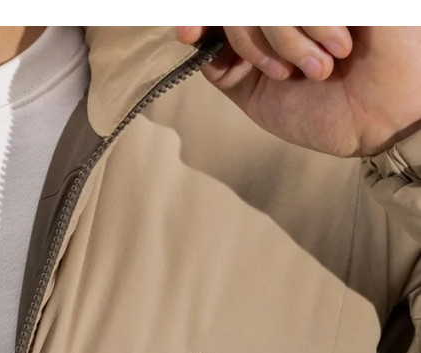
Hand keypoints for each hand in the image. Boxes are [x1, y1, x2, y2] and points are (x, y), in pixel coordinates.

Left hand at [176, 26, 420, 156]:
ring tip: (319, 69)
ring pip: (265, 3)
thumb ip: (224, 65)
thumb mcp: (258, 95)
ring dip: (286, 42)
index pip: (224, 10)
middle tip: (282, 73)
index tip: (188, 33)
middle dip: (250, 42)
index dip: (200, 15)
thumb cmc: (327, 113)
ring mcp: (320, 1)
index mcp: (269, 22)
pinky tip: (339, 48)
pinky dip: (314, 27)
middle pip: (238, 6)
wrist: (380, 125)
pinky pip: (303, 2)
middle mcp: (292, 8)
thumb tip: (194, 35)